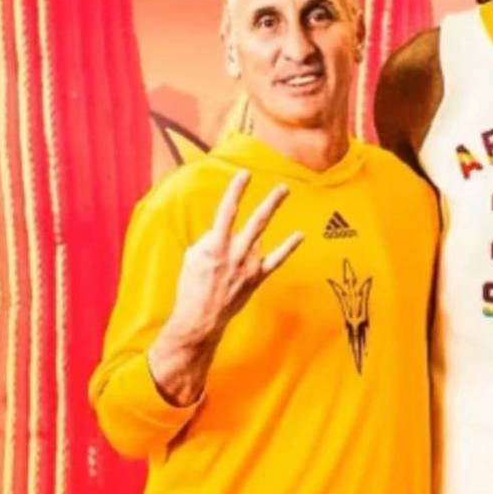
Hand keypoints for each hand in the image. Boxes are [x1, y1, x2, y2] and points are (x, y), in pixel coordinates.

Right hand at [168, 171, 302, 344]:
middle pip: (255, 222)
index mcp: (215, 246)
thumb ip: (209, 241)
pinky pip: (275, 260)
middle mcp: (234, 254)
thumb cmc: (192, 287)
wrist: (201, 318)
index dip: (236, 191)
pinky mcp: (256, 278)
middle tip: (283, 186)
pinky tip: (300, 235)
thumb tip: (221, 233)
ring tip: (284, 192)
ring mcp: (247, 266)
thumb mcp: (192, 258)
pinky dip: (288, 247)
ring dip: (272, 212)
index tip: (245, 175)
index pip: (226, 212)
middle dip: (270, 202)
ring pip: (262, 234)